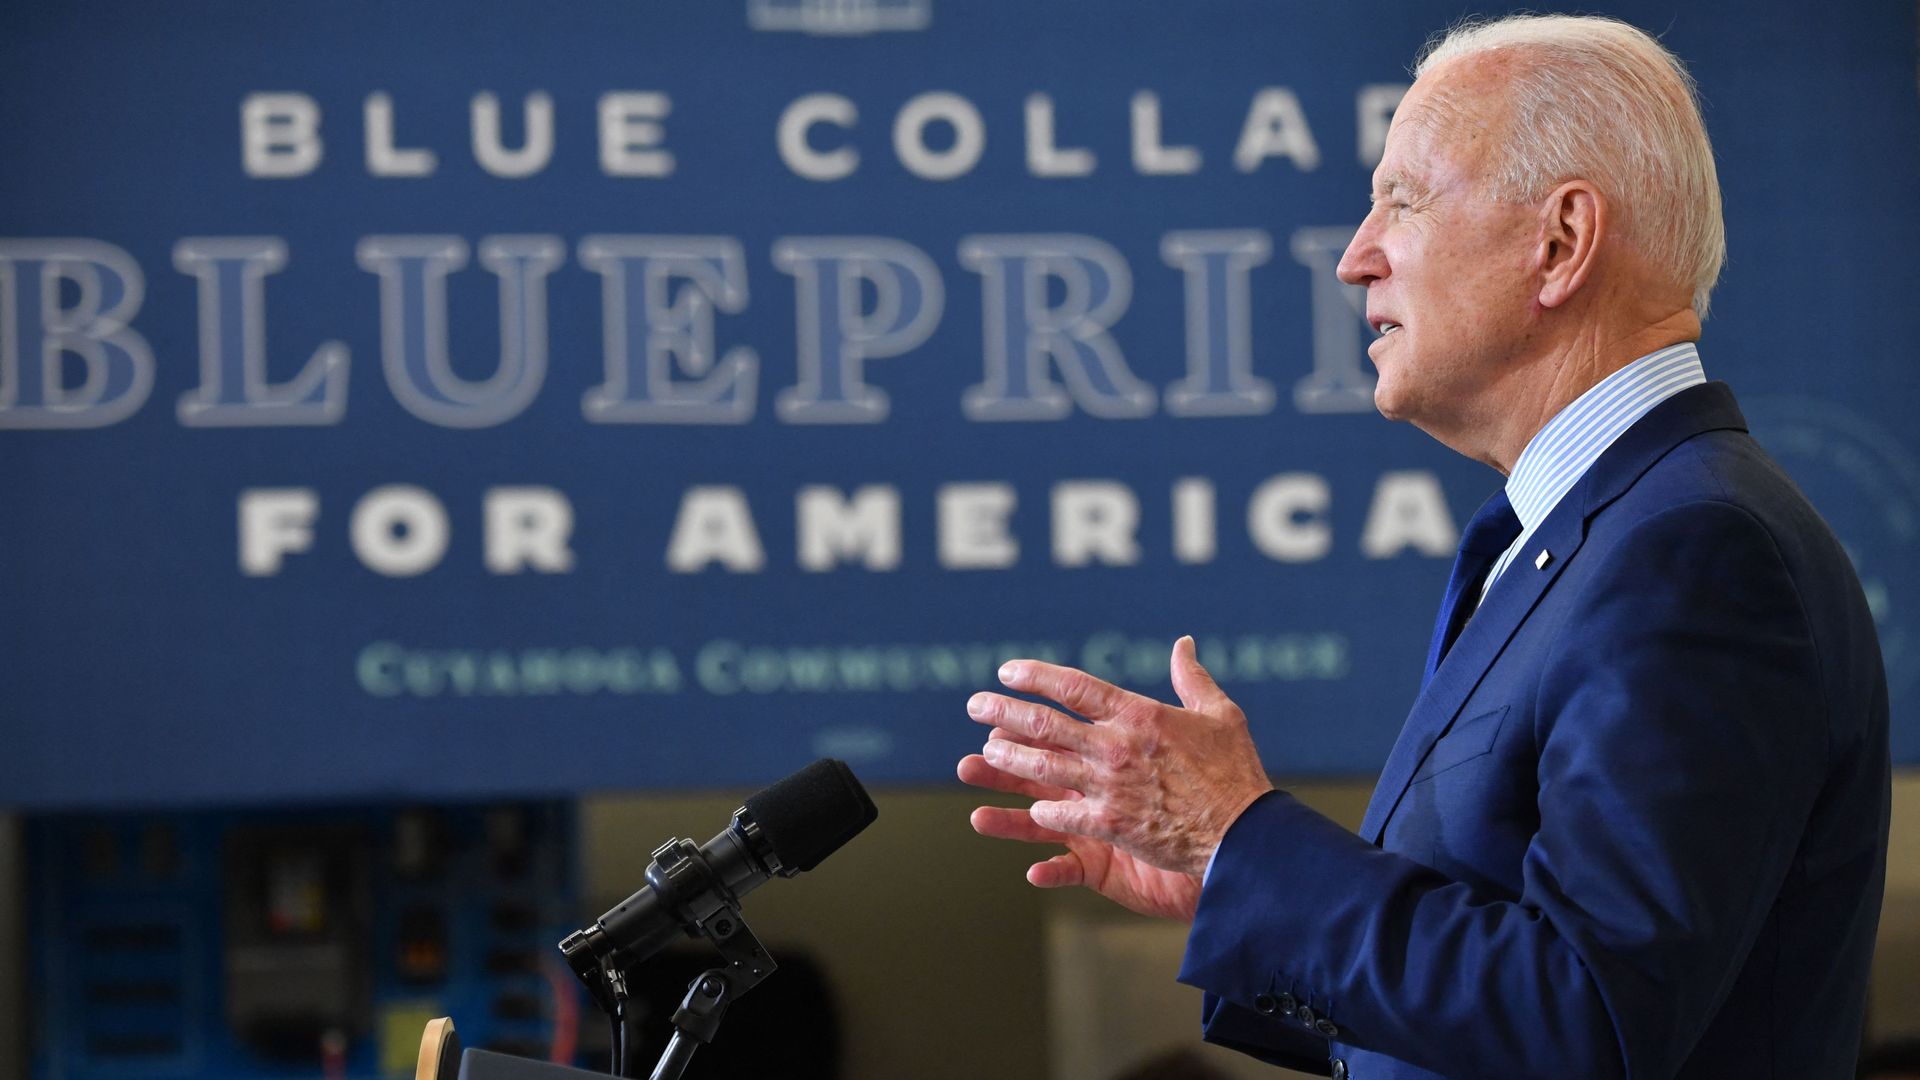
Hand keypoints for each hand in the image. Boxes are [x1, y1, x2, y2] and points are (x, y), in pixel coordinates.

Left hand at [957, 636, 1272, 912]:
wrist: (1244, 833)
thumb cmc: (1235, 772)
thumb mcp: (1219, 713)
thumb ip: (1192, 677)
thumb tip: (1183, 644)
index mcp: (1138, 715)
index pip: (1074, 687)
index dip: (1036, 676)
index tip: (1008, 672)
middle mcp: (1116, 747)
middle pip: (1045, 724)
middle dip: (1004, 712)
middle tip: (975, 705)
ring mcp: (1110, 787)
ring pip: (1044, 767)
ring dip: (1010, 758)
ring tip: (984, 752)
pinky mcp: (1111, 825)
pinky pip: (1064, 816)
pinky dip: (1043, 812)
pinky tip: (1029, 806)